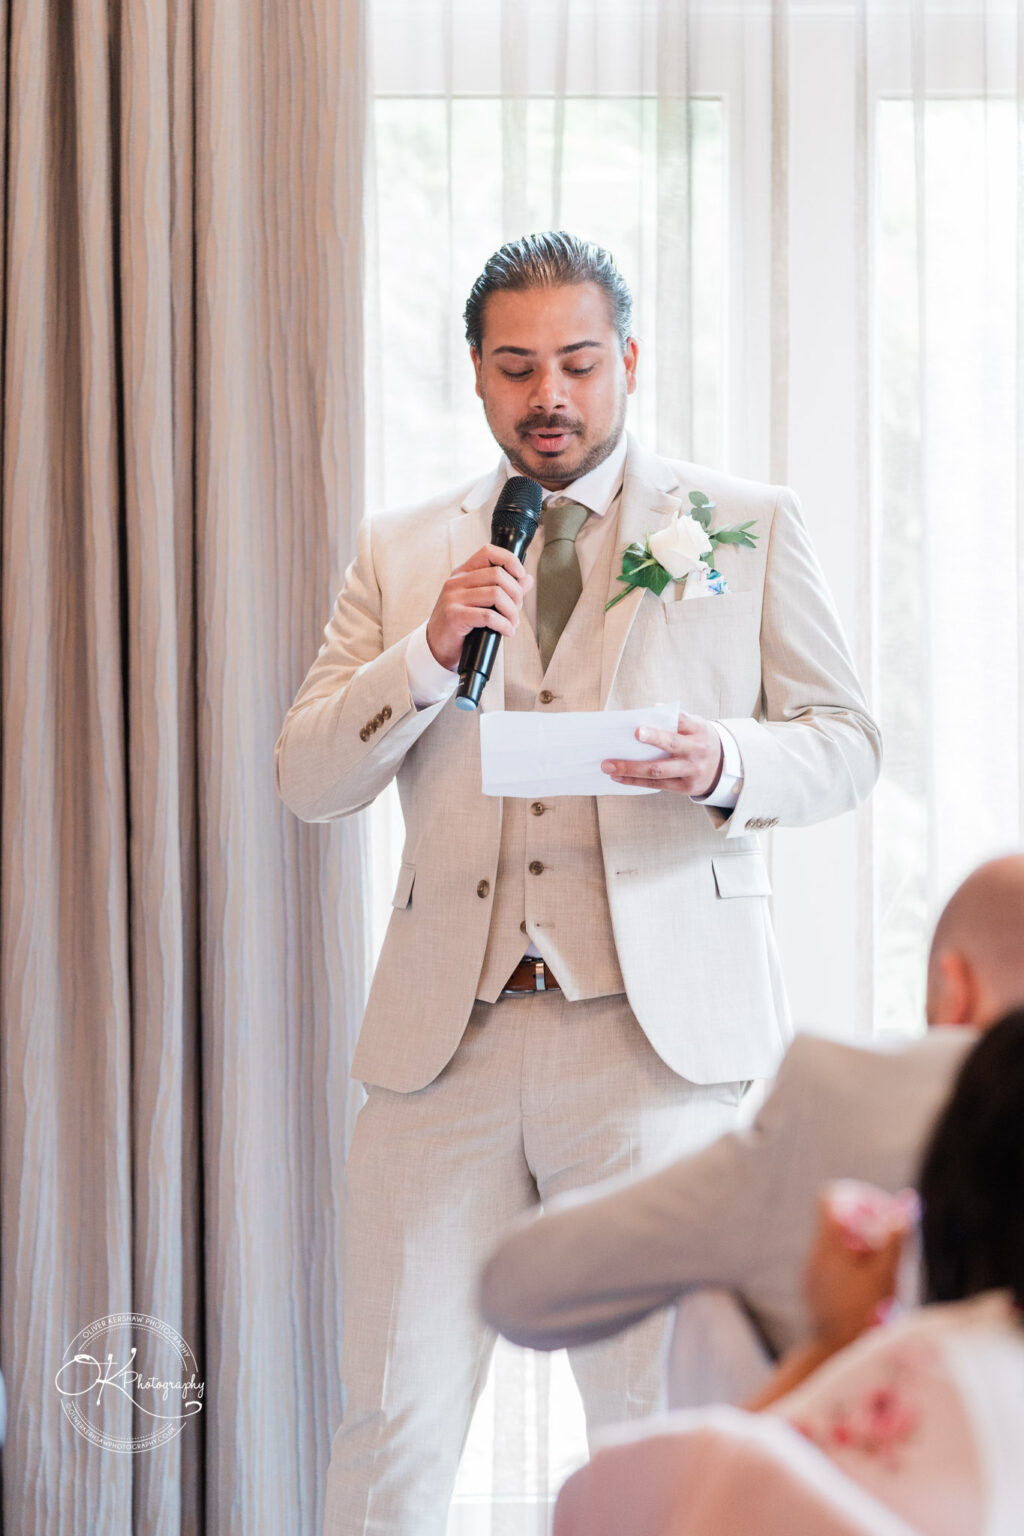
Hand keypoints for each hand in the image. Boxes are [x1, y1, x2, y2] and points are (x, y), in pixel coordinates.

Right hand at [425, 546, 532, 671]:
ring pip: (496, 594)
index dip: (509, 559)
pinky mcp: (455, 616)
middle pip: (497, 574)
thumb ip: (504, 589)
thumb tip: (527, 579)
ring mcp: (454, 598)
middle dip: (516, 593)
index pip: (488, 553)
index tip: (520, 574)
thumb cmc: (459, 624)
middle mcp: (456, 582)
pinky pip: (488, 616)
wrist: (436, 646)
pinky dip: (504, 625)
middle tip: (516, 610)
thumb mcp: (481, 602)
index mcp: (462, 573)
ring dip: (512, 612)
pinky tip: (506, 631)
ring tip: (512, 623)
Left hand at [600, 712, 723, 796]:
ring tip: (608, 766)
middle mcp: (697, 750)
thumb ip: (675, 720)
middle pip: (671, 745)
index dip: (665, 719)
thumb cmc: (698, 740)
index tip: (640, 726)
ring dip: (631, 768)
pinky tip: (619, 777)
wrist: (723, 768)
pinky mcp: (685, 788)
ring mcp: (691, 771)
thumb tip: (649, 711)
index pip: (682, 721)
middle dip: (651, 740)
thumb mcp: (695, 726)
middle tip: (629, 737)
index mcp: (699, 730)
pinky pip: (656, 785)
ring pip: (658, 770)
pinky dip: (635, 781)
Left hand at [803, 1182, 917, 1350]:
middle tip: (890, 1246)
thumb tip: (908, 1199)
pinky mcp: (817, 1289)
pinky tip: (872, 1292)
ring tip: (884, 1273)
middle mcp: (815, 1254)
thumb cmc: (866, 1316)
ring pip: (838, 1243)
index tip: (883, 1216)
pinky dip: (855, 1267)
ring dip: (864, 1248)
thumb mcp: (888, 1274)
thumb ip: (898, 1236)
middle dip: (868, 1225)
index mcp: (828, 1244)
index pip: (832, 1195)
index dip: (859, 1196)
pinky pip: (835, 1264)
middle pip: (837, 1218)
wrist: (836, 1358)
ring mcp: (813, 1272)